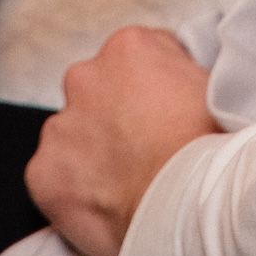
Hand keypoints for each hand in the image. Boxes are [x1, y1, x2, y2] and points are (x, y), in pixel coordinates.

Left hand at [26, 26, 217, 255]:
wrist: (189, 208)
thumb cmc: (211, 150)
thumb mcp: (212, 86)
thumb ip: (181, 73)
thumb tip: (177, 85)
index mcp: (128, 47)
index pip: (134, 59)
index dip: (153, 92)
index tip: (167, 118)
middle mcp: (85, 77)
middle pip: (95, 92)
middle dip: (113, 116)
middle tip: (143, 152)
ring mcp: (60, 127)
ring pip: (71, 136)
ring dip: (90, 154)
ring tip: (126, 185)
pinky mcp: (43, 174)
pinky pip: (53, 179)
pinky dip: (73, 192)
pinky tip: (104, 206)